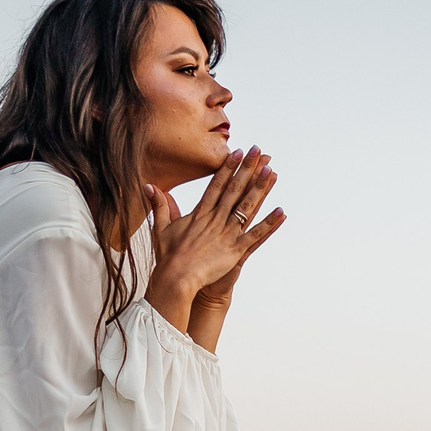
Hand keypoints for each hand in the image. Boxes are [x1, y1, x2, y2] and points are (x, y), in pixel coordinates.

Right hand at [143, 149, 284, 346]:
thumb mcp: (161, 227)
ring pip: (247, 206)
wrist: (176, 279)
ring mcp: (226, 234)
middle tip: (259, 151)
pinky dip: (269, 224)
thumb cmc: (168, 256)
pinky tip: (281, 212)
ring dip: (260, 188)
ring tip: (272, 171)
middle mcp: (215, 219)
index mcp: (200, 213)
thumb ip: (159, 205)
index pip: (217, 184)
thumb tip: (149, 186)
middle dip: (248, 168)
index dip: (228, 167)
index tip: (236, 152)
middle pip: (235, 189)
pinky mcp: (235, 250)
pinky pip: (256, 235)